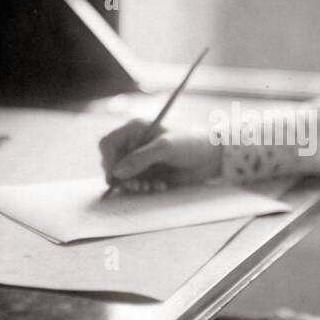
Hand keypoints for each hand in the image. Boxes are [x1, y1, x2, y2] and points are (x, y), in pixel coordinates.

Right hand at [98, 119, 222, 193]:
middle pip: (112, 164)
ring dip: (134, 186)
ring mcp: (140, 160)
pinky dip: (144, 189)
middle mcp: (134, 144)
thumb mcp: (166, 148)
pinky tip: (160, 186)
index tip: (115, 177)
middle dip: (122, 178)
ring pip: (123, 178)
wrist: (211, 157)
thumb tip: (116, 172)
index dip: (108, 160)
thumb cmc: (190, 143)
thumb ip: (141, 159)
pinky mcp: (148, 173)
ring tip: (151, 187)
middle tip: (137, 187)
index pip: (108, 144)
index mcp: (134, 130)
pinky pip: (136, 185)